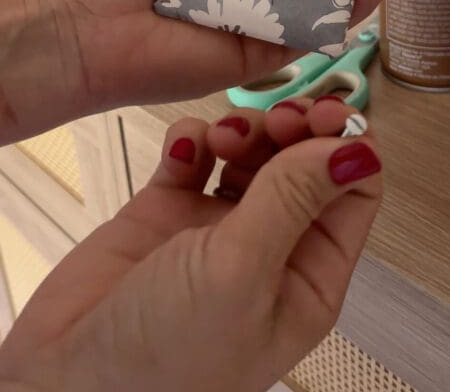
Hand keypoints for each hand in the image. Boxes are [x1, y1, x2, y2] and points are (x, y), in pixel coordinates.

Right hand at [0, 97, 381, 391]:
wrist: (64, 378)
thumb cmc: (160, 363)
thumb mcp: (240, 275)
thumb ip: (293, 201)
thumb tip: (357, 150)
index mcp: (306, 276)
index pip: (352, 194)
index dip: (347, 147)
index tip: (328, 113)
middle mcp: (268, 247)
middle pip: (303, 163)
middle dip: (295, 129)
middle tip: (276, 115)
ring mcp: (216, 225)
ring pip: (252, 152)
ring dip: (245, 129)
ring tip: (222, 134)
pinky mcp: (169, 209)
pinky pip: (195, 153)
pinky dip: (194, 137)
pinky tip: (183, 148)